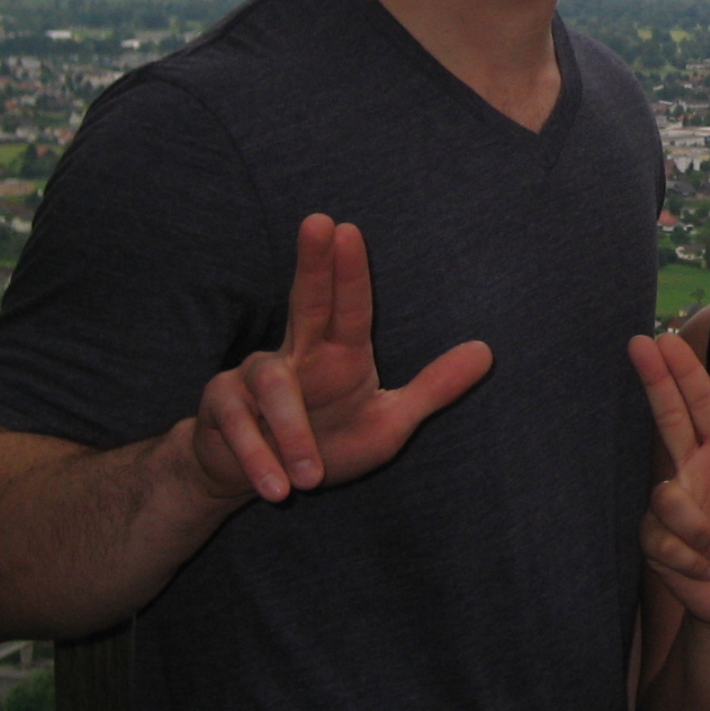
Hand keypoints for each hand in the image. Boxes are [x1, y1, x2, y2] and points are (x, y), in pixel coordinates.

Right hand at [190, 213, 493, 502]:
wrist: (259, 479)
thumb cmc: (325, 440)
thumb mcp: (387, 421)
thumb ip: (432, 388)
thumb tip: (488, 350)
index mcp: (337, 352)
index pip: (349, 306)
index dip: (350, 270)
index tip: (350, 228)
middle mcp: (295, 354)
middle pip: (305, 301)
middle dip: (313, 264)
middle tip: (319, 222)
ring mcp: (251, 379)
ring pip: (274, 386)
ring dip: (291, 432)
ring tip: (310, 476)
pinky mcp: (221, 410)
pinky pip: (238, 428)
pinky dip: (258, 458)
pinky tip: (277, 489)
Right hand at [628, 331, 709, 627]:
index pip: (701, 404)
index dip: (684, 372)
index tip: (665, 340)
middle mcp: (692, 470)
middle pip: (666, 417)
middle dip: (653, 381)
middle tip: (637, 341)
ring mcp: (672, 503)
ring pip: (667, 498)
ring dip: (697, 530)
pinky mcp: (656, 538)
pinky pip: (664, 540)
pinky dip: (692, 559)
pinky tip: (709, 569)